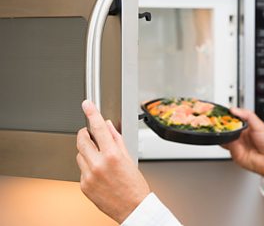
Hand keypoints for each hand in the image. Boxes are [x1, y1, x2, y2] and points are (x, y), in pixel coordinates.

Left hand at [76, 100, 149, 222]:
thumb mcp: (129, 158)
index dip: (92, 114)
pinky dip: (88, 167)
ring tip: (100, 159)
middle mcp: (98, 165)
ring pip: (79, 154)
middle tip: (90, 133)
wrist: (132, 208)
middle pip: (82, 139)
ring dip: (87, 152)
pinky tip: (99, 173)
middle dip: (85, 133)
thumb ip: (116, 140)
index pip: (99, 128)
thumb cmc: (135, 186)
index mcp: (112, 156)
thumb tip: (108, 127)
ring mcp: (89, 175)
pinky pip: (81, 169)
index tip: (87, 105)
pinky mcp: (83, 185)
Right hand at [222, 108, 263, 175]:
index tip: (223, 111)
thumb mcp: (260, 125)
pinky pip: (225, 145)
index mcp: (248, 127)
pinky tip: (224, 136)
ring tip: (221, 127)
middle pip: (227, 127)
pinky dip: (222, 140)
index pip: (234, 119)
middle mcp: (241, 135)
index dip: (229, 115)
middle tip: (220, 119)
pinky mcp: (234, 152)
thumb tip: (234, 110)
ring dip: (221, 131)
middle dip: (223, 123)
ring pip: (224, 135)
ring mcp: (237, 144)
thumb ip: (247, 115)